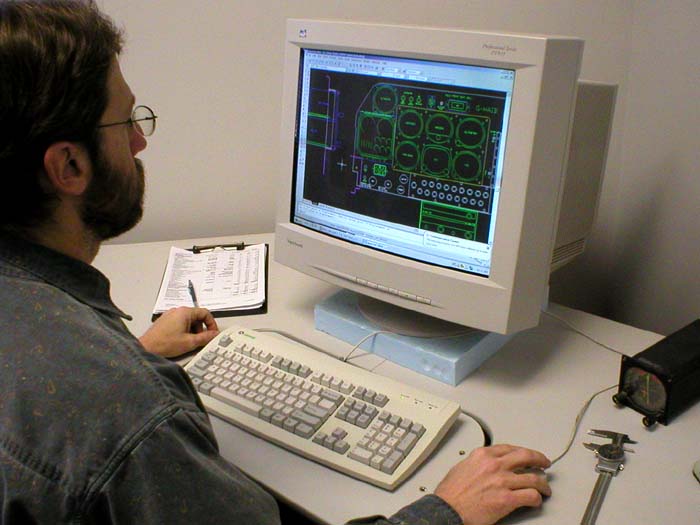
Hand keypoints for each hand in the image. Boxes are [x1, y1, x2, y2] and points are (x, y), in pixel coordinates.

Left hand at [139, 306, 218, 357]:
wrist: (146, 348)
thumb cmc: (164, 344)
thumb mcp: (190, 342)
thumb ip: (205, 338)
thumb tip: (214, 335)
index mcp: (184, 312)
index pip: (205, 313)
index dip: (211, 324)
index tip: (212, 333)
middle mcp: (177, 311)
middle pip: (197, 317)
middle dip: (201, 329)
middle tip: (200, 340)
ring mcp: (170, 315)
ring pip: (189, 321)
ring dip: (193, 331)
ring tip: (188, 342)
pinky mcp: (166, 321)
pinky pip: (180, 323)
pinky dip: (184, 331)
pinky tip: (181, 341)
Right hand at [434, 444, 551, 524]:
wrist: (447, 509)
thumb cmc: (450, 494)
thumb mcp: (461, 467)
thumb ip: (476, 463)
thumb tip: (484, 467)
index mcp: (482, 455)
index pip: (509, 448)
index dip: (522, 451)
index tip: (526, 454)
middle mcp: (494, 465)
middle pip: (526, 456)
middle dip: (539, 459)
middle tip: (544, 463)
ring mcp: (502, 481)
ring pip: (533, 478)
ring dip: (542, 483)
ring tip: (545, 488)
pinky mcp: (507, 498)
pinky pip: (531, 496)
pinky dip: (537, 499)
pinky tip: (536, 501)